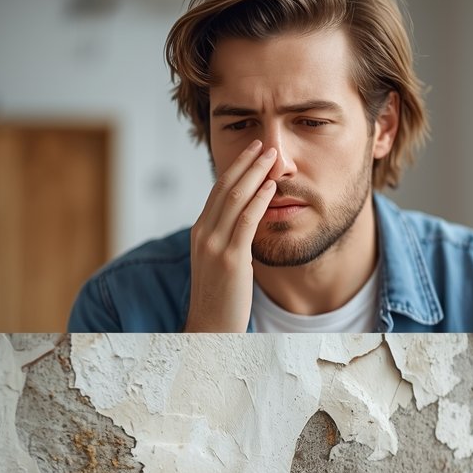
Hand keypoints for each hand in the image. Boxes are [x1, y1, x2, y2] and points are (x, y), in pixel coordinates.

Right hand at [183, 138, 278, 331]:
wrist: (209, 329)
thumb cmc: (221, 297)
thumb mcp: (222, 261)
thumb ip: (230, 239)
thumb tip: (248, 221)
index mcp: (200, 232)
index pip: (216, 190)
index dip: (235, 168)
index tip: (252, 151)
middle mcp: (203, 234)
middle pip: (223, 187)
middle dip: (246, 163)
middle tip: (264, 143)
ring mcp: (214, 246)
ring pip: (234, 198)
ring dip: (255, 174)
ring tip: (271, 156)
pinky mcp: (231, 260)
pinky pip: (246, 222)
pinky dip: (259, 200)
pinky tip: (272, 187)